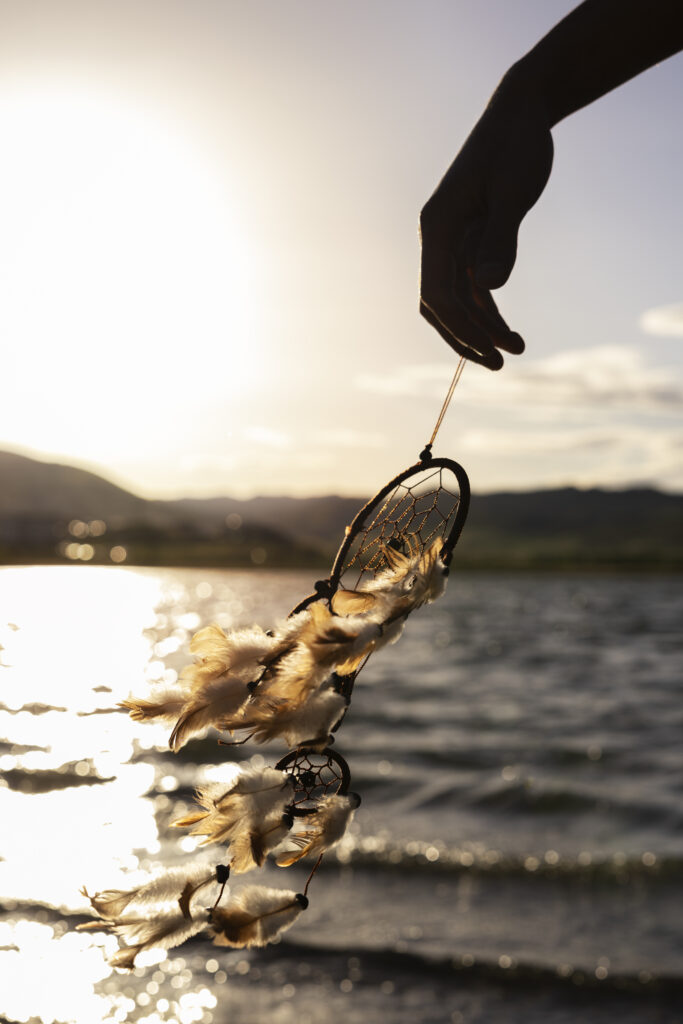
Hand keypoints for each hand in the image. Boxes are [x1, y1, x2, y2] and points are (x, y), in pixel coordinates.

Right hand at [419, 76, 553, 368]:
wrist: (522, 111)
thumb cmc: (516, 145)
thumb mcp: (513, 191)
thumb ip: (500, 240)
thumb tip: (486, 289)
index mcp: (437, 226)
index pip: (437, 293)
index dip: (461, 328)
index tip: (491, 350)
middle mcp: (437, 238)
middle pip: (440, 305)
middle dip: (466, 338)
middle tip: (499, 365)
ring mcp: (452, 241)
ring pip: (458, 300)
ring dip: (482, 328)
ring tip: (516, 350)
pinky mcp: (471, 240)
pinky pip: (473, 286)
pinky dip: (489, 308)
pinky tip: (509, 328)